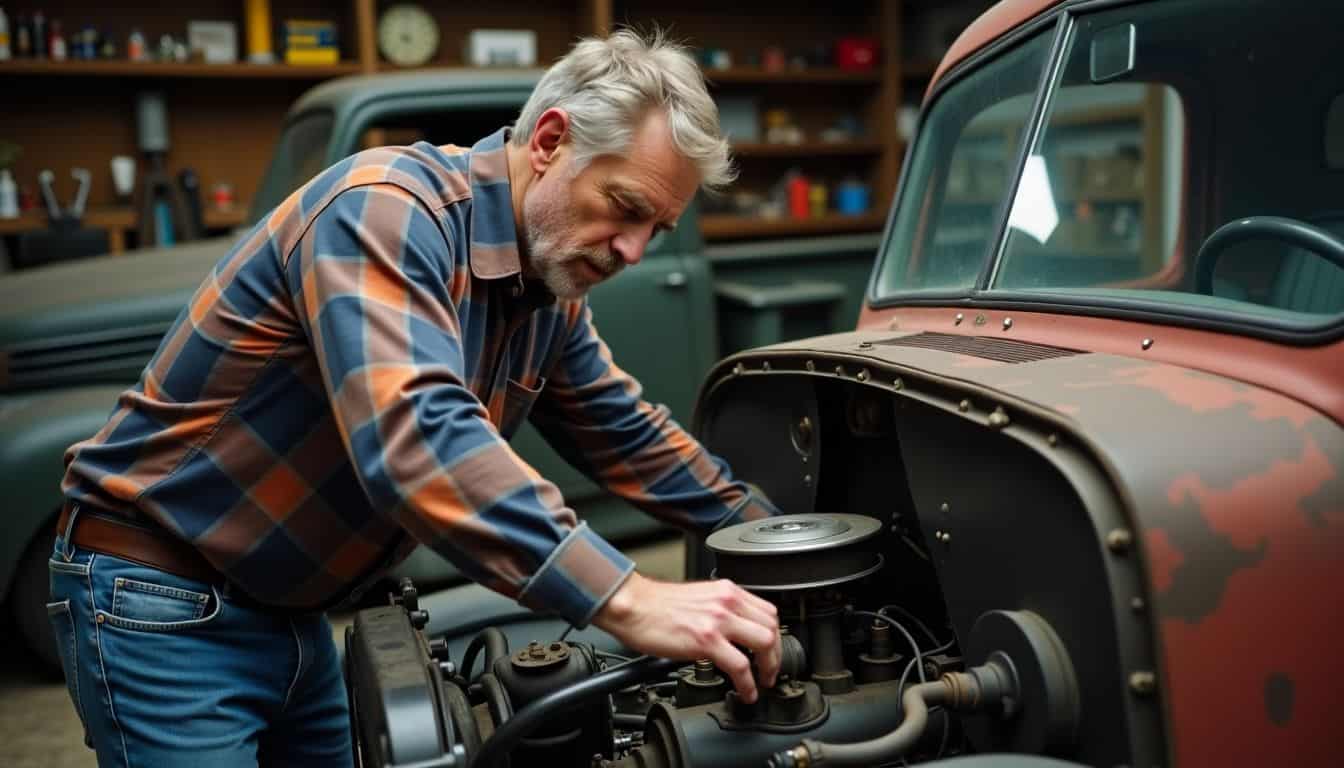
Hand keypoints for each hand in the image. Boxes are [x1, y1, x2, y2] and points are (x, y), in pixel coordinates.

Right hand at [592, 572, 780, 702]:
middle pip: (772, 627)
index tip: (771, 652)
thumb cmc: (655, 605)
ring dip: (768, 668)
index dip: (775, 636)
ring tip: (762, 683)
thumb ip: (719, 610)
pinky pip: (740, 666)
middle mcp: (726, 601)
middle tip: (770, 672)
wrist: (631, 605)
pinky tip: (744, 691)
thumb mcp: (698, 598)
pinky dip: (748, 683)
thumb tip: (732, 633)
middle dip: (776, 655)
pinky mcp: (706, 640)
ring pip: (764, 643)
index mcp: (726, 591)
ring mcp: (718, 620)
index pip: (767, 612)